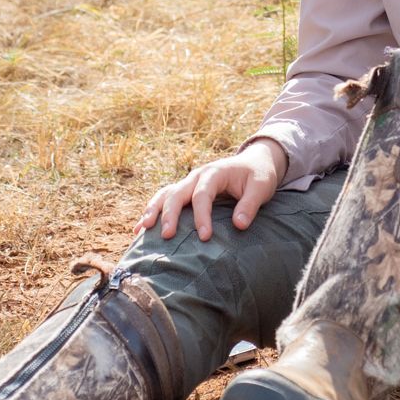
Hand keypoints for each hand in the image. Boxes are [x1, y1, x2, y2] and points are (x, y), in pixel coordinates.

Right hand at [139, 137, 288, 241]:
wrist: (255, 162)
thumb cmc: (258, 176)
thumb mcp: (261, 187)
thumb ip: (250, 205)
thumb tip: (239, 225)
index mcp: (214, 172)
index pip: (203, 195)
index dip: (202, 216)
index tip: (205, 237)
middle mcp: (196, 176)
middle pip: (177, 193)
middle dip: (170, 214)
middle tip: (167, 235)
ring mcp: (188, 183)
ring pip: (165, 194)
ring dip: (153, 211)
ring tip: (142, 230)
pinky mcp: (186, 191)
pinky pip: (164, 200)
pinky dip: (151, 212)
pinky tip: (138, 230)